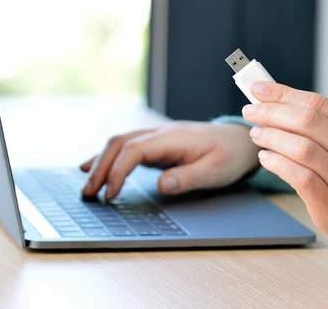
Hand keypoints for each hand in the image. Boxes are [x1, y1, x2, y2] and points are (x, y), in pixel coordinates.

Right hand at [80, 122, 259, 199]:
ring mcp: (158, 136)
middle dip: (100, 167)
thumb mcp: (214, 171)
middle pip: (120, 143)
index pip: (134, 150)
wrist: (240, 140)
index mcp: (173, 137)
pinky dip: (109, 157)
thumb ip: (187, 178)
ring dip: (101, 161)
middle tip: (88, 194)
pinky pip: (127, 146)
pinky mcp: (158, 143)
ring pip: (120, 142)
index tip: (110, 194)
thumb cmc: (229, 155)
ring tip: (87, 185)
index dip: (118, 171)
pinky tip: (94, 167)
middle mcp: (161, 132)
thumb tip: (160, 185)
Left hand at [242, 82, 327, 242]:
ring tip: (257, 134)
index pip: (319, 104)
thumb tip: (274, 100)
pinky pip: (300, 177)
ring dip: (272, 137)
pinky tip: (266, 158)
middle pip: (308, 122)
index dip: (285, 94)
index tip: (258, 89)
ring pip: (302, 149)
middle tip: (251, 112)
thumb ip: (320, 124)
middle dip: (273, 113)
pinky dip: (278, 163)